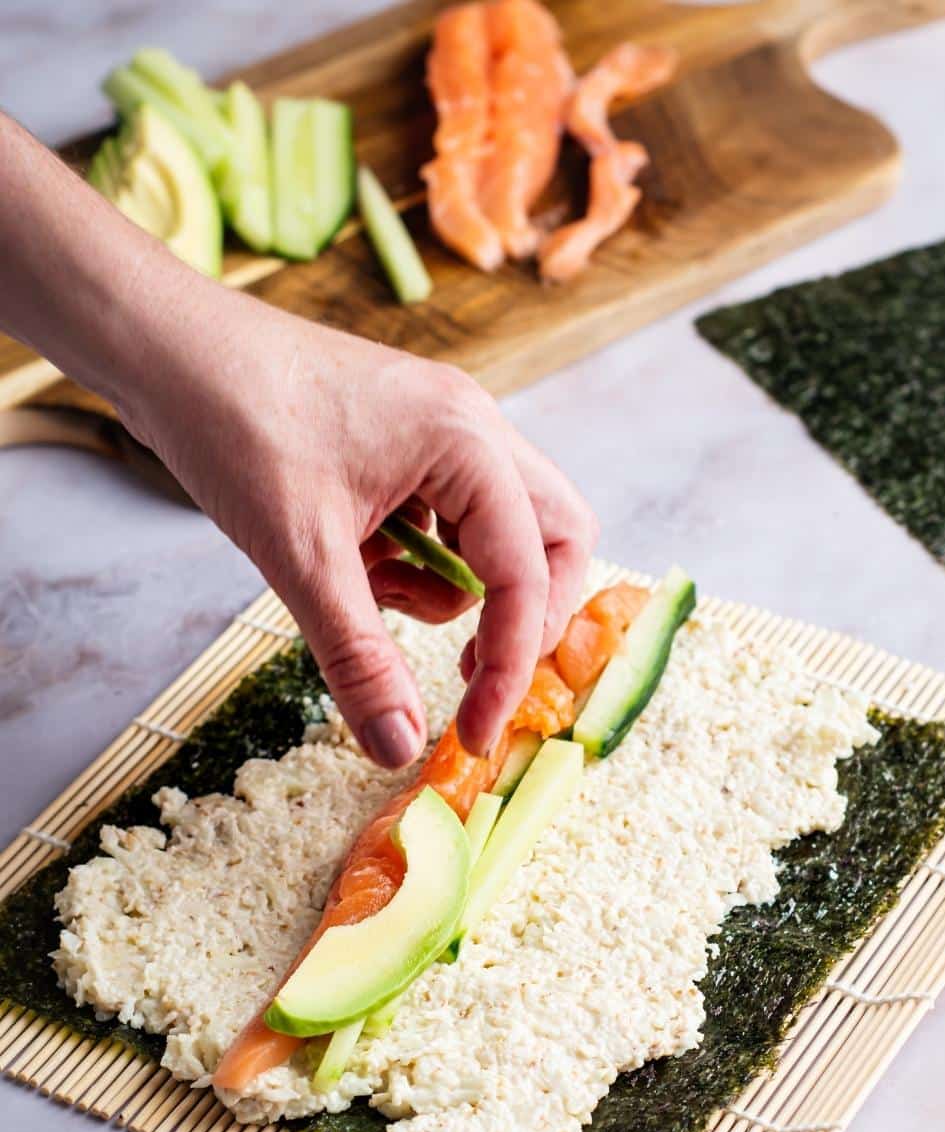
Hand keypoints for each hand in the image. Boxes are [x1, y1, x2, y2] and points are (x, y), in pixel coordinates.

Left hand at [119, 296, 597, 768]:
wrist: (164, 347)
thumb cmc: (233, 423)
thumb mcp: (301, 557)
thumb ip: (359, 658)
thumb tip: (401, 747)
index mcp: (467, 441)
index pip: (529, 573)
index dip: (511, 664)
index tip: (474, 732)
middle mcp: (473, 429)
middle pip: (554, 540)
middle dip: (524, 616)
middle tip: (471, 671)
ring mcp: (444, 432)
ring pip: (500, 534)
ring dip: (452, 589)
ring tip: (374, 593)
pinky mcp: (409, 444)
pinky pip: (448, 521)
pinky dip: (415, 562)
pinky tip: (355, 562)